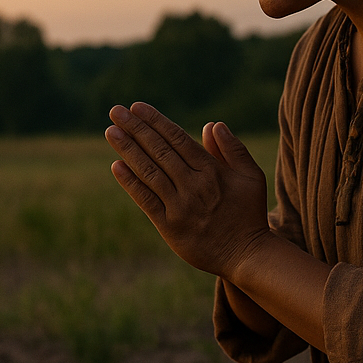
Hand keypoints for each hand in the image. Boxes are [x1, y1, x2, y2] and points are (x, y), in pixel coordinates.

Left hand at [104, 102, 269, 279]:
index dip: (155, 121)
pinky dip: (130, 182)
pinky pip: (146, 200)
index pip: (177, 139)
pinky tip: (116, 166)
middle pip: (159, 150)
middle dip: (136, 128)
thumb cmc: (249, 214)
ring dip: (128, 149)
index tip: (137, 107)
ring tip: (111, 131)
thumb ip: (232, 149)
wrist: (246, 255)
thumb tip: (212, 124)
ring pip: (149, 171)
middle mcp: (193, 185)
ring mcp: (180, 206)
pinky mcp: (169, 226)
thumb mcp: (251, 177)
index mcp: (212, 170)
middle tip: (115, 112)